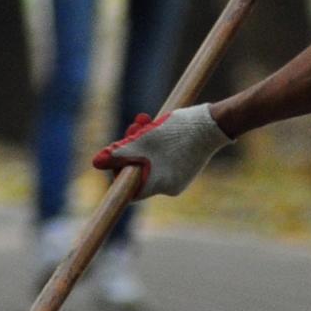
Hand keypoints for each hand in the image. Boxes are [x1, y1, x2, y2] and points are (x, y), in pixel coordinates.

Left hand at [92, 104, 229, 198]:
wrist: (214, 124)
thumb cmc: (177, 132)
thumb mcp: (143, 139)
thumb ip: (119, 152)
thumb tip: (96, 163)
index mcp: (157, 184)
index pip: (129, 189)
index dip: (119, 171)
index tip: (117, 154)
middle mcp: (169, 187)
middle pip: (139, 171)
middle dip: (132, 148)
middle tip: (134, 126)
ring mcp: (180, 179)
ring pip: (152, 163)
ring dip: (145, 143)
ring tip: (147, 121)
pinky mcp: (188, 169)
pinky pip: (166, 161)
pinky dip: (159, 147)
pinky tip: (162, 127)